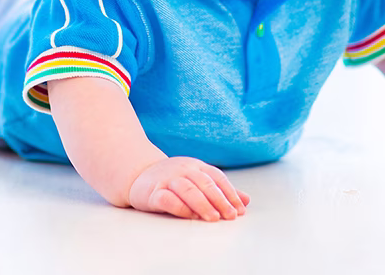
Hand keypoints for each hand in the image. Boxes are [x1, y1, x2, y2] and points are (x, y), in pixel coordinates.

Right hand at [127, 157, 249, 220]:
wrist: (138, 174)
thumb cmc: (173, 180)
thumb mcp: (198, 180)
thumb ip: (221, 190)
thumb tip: (247, 201)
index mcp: (196, 166)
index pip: (217, 178)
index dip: (230, 193)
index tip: (240, 210)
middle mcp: (183, 170)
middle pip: (205, 184)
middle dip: (220, 200)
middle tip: (230, 216)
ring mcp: (168, 179)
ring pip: (188, 190)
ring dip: (203, 204)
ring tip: (214, 218)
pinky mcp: (153, 192)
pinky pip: (167, 198)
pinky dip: (179, 207)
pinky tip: (190, 216)